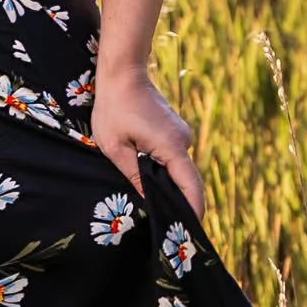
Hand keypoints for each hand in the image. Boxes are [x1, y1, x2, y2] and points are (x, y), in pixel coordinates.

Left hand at [90, 68, 204, 219]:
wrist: (122, 72)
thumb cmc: (114, 107)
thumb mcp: (115, 146)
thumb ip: (133, 175)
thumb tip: (148, 202)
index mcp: (172, 146)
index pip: (190, 187)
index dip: (192, 212)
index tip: (189, 234)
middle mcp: (183, 140)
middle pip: (186, 181)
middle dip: (177, 204)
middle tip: (166, 229)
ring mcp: (180, 134)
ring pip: (177, 169)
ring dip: (167, 186)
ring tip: (155, 209)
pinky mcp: (173, 131)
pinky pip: (172, 158)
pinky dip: (163, 172)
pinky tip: (149, 183)